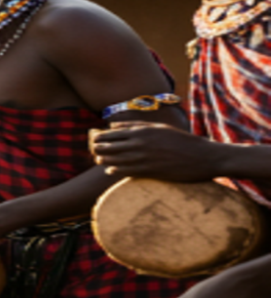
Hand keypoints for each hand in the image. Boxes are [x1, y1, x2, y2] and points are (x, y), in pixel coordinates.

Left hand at [90, 122, 225, 183]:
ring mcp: (142, 158)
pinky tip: (110, 171)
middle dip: (97, 150)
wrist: (203, 157)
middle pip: (105, 148)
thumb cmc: (181, 141)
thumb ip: (134, 125)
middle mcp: (138, 144)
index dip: (97, 139)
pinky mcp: (148, 172)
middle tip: (96, 153)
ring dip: (104, 161)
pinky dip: (114, 171)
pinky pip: (123, 172)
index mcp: (140, 131)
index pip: (107, 134)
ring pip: (111, 161)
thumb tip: (111, 125)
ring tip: (102, 161)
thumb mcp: (158, 128)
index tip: (95, 142)